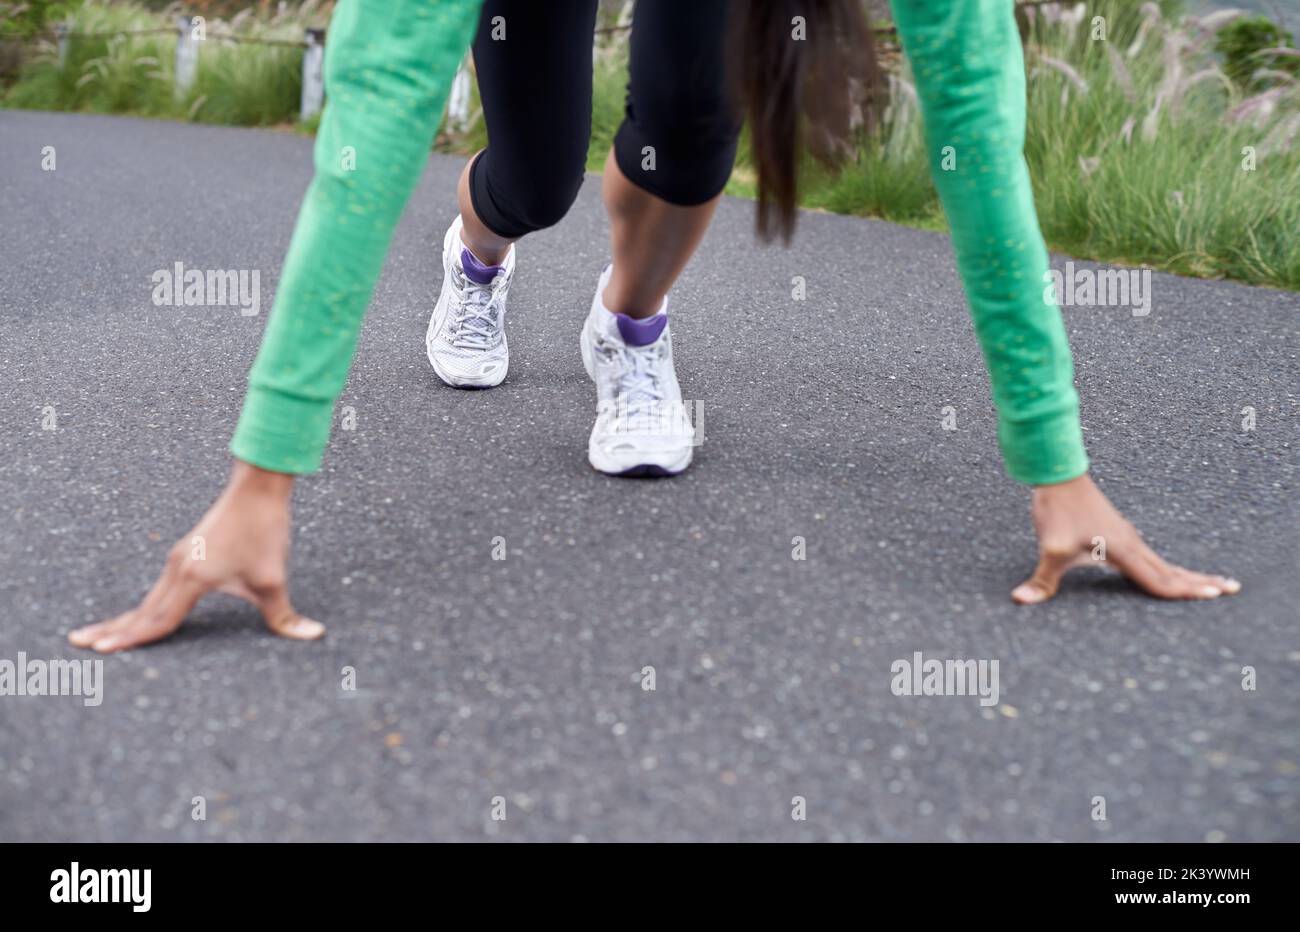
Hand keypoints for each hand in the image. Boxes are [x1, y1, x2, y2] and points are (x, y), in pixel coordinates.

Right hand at [69, 461, 323, 651]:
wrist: (257, 488)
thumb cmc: (264, 530)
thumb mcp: (275, 578)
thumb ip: (286, 616)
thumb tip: (314, 636)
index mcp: (194, 578)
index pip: (159, 618)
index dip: (134, 639)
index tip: (103, 652)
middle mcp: (178, 568)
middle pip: (142, 609)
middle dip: (112, 629)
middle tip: (78, 643)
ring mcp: (180, 558)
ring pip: (148, 597)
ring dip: (124, 617)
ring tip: (98, 633)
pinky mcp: (187, 553)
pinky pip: (160, 587)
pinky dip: (144, 604)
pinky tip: (140, 611)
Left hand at [1011, 473, 1240, 604]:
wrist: (1057, 474)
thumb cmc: (1058, 509)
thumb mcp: (1049, 548)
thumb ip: (1042, 579)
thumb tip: (1020, 600)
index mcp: (1124, 550)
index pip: (1160, 579)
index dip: (1185, 592)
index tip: (1216, 596)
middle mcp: (1132, 543)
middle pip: (1171, 570)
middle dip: (1201, 582)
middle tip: (1232, 589)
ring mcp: (1126, 536)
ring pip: (1162, 562)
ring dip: (1187, 574)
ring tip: (1211, 582)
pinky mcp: (1117, 532)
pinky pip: (1149, 555)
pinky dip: (1166, 566)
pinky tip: (1166, 570)